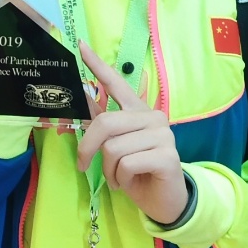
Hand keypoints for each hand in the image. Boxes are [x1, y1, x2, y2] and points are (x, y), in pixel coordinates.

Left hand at [75, 41, 188, 224]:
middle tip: (85, 166)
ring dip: (108, 171)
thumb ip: (103, 124)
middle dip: (88, 148)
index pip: (116, 82)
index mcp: (138, 111)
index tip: (80, 45)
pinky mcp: (167, 155)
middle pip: (106, 123)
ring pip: (113, 148)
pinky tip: (129, 182)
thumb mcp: (115, 147)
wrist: (165, 201)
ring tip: (118, 178)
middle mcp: (153, 117)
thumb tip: (82, 99)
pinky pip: (126, 164)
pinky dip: (120, 179)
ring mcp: (163, 134)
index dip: (97, 65)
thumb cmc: (138, 172)